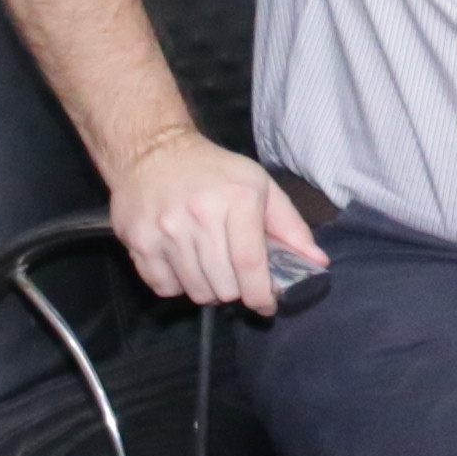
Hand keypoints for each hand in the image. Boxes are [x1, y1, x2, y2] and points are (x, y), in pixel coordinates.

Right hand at [105, 127, 323, 315]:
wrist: (152, 150)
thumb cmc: (213, 171)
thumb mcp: (259, 186)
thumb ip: (290, 227)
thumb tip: (318, 263)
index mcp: (237, 200)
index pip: (250, 265)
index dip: (261, 295)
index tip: (266, 305)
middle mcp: (200, 216)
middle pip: (224, 285)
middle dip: (236, 291)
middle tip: (235, 277)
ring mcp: (166, 230)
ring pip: (196, 291)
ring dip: (208, 289)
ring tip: (209, 268)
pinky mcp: (139, 241)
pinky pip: (164, 288)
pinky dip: (177, 286)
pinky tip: (182, 264)